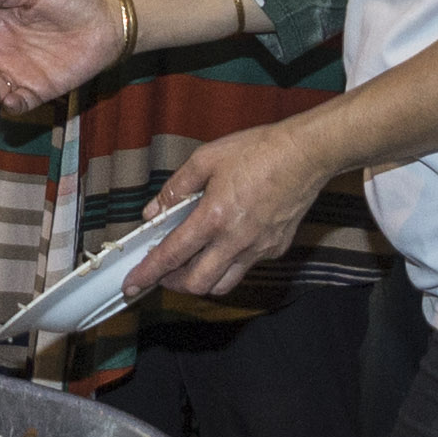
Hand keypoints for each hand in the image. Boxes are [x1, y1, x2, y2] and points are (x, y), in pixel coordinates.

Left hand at [131, 121, 340, 300]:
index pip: (172, 255)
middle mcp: (236, 240)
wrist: (306, 154)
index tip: (131, 286)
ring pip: (224, 284)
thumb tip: (153, 212)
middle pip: (197, 283)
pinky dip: (229, 263)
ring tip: (190, 263)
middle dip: (173, 283)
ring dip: (201, 280)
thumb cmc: (257, 151)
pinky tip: (225, 243)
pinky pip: (246, 267)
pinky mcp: (276, 248)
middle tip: (162, 272)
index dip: (148, 274)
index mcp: (214, 217)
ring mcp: (259, 248)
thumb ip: (175, 188)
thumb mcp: (205, 159)